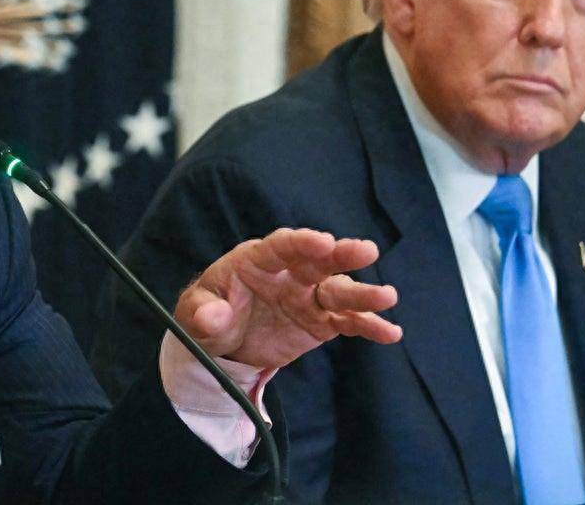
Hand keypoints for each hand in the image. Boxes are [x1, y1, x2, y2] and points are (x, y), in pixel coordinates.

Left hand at [174, 228, 400, 368]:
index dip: (301, 243)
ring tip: (387, 297)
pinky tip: (390, 333)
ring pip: (339, 291)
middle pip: (319, 261)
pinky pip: (347, 321)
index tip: (322, 242)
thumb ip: (203, 313)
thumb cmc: (209, 314)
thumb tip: (212, 317)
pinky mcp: (320, 320)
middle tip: (366, 251)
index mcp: (257, 260)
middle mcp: (289, 273)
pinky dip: (368, 326)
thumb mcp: (195, 313)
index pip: (281, 246)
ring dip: (362, 293)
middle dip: (342, 255)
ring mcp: (308, 296)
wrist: (224, 341)